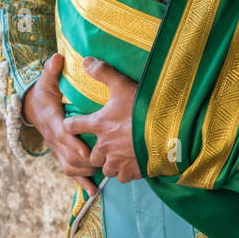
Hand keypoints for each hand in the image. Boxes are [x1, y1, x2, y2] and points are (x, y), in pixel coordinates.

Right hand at [22, 53, 98, 197]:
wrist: (31, 109)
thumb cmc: (43, 93)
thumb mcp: (46, 81)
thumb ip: (51, 71)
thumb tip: (57, 57)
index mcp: (54, 122)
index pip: (64, 135)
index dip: (75, 143)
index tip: (87, 148)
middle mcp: (54, 140)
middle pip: (70, 156)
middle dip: (87, 161)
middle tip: (106, 163)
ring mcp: (57, 150)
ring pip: (71, 167)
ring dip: (87, 172)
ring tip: (105, 173)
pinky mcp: (61, 156)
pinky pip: (70, 173)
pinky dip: (82, 184)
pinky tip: (94, 193)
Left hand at [62, 57, 141, 182]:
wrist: (169, 132)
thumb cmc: (144, 108)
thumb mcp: (122, 85)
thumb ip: (103, 72)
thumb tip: (85, 61)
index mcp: (99, 124)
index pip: (73, 126)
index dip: (70, 125)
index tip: (70, 125)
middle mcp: (105, 145)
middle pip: (91, 153)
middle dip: (95, 150)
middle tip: (104, 144)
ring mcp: (118, 161)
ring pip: (105, 167)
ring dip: (109, 163)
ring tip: (117, 156)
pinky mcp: (132, 171)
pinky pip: (121, 177)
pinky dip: (124, 172)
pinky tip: (130, 165)